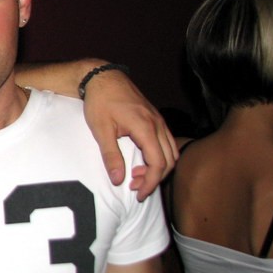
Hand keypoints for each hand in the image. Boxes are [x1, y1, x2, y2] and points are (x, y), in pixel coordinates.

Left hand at [82, 69, 177, 199]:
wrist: (103, 78)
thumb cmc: (100, 102)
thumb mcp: (101, 130)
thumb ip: (111, 156)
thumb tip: (118, 179)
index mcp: (145, 128)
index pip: (158, 163)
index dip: (151, 183)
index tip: (138, 194)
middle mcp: (157, 124)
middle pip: (169, 160)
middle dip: (155, 178)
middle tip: (135, 188)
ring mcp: (158, 120)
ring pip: (171, 151)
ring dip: (159, 168)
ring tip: (138, 176)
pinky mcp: (155, 118)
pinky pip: (167, 142)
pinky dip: (160, 156)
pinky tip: (143, 161)